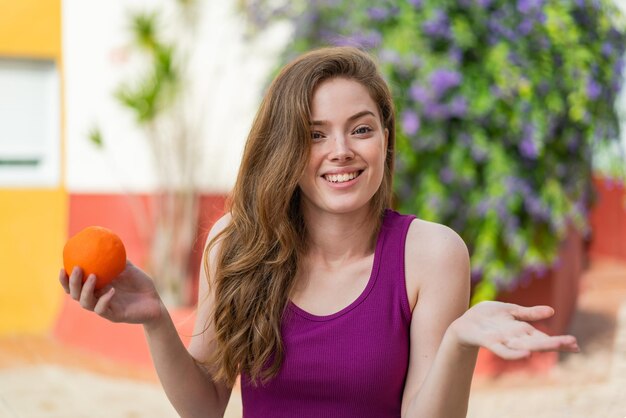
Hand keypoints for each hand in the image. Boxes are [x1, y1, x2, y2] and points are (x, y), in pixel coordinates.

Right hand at [59, 260, 164, 325]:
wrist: (155, 302)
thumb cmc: (141, 285)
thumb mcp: (129, 268)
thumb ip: (118, 259)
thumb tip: (109, 242)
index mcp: (97, 289)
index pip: (76, 286)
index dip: (66, 280)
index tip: (63, 267)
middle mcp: (97, 299)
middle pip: (76, 295)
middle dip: (72, 282)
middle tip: (77, 268)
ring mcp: (105, 308)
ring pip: (86, 303)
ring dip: (86, 290)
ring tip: (93, 276)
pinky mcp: (114, 316)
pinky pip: (104, 309)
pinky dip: (105, 299)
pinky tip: (112, 290)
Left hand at [449, 301, 579, 359]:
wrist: (464, 324)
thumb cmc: (488, 318)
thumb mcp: (510, 311)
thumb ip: (529, 313)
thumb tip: (552, 311)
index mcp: (521, 331)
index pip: (544, 337)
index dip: (558, 341)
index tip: (575, 344)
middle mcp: (515, 338)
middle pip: (538, 342)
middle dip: (555, 343)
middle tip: (574, 344)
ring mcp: (503, 341)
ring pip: (524, 346)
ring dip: (539, 347)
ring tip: (555, 346)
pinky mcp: (489, 342)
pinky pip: (502, 350)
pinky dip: (514, 353)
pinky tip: (525, 354)